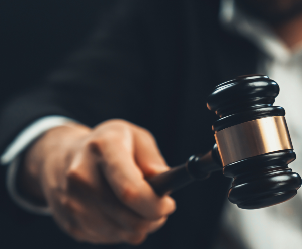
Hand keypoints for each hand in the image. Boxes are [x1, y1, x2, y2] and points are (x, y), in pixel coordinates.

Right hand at [20, 119, 175, 244]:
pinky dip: (122, 230)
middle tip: (161, 208)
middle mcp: (82, 176)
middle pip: (129, 219)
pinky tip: (120, 211)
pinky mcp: (69, 224)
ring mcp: (72, 203)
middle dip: (154, 218)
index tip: (169, 204)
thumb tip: (163, 181)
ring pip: (122, 233)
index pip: (131, 191)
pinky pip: (109, 238)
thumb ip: (152, 158)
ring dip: (140, 226)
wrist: (57, 157)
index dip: (155, 204)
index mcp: (103, 148)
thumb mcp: (135, 137)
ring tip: (141, 207)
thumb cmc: (108, 145)